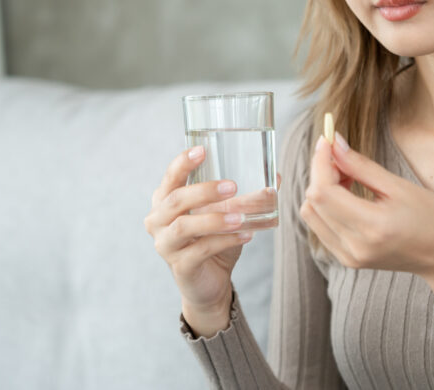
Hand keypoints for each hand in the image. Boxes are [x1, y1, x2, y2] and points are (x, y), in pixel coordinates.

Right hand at [144, 145, 279, 333]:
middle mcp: (158, 221)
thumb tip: (275, 176)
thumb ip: (243, 196)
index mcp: (165, 201)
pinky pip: (200, 251)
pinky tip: (246, 235)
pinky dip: (225, 241)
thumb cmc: (213, 241)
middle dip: (204, 190)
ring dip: (215, 219)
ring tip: (242, 217)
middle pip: (175, 200)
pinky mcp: (180, 267)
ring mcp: (165, 245)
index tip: (203, 150)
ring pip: (184, 227)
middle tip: (233, 186)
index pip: (170, 177)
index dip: (183, 163)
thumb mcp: (226, 214)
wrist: (209, 283)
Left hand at [299, 132, 433, 317]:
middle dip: (320, 172)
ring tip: (348, 176)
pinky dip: (326, 206)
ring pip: (311, 215)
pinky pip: (320, 227)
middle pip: (313, 202)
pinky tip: (347, 194)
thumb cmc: (433, 218)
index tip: (328, 140)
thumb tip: (333, 143)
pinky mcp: (347, 259)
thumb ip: (360, 166)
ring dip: (321, 189)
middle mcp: (355, 246)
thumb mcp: (399, 186)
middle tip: (342, 155)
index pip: (324, 192)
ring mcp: (349, 256)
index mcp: (372, 226)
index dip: (320, 162)